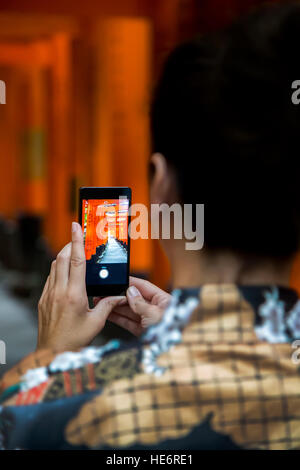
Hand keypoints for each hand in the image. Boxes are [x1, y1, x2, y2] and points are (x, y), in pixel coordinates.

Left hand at [37, 222, 125, 351]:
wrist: (52, 352)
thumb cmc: (74, 340)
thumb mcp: (97, 322)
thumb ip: (108, 305)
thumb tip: (119, 296)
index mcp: (74, 294)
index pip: (75, 261)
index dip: (76, 241)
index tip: (76, 227)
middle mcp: (59, 291)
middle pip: (62, 258)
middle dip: (69, 245)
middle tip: (78, 239)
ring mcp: (48, 295)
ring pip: (54, 267)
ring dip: (63, 257)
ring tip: (73, 256)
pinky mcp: (43, 300)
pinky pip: (50, 278)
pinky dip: (58, 270)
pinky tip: (66, 276)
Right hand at [104, 277, 170, 335]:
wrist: (171, 351)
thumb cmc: (170, 331)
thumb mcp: (153, 313)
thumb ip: (139, 302)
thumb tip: (130, 291)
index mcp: (163, 300)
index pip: (145, 287)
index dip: (132, 282)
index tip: (120, 278)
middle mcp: (155, 309)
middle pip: (135, 299)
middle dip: (120, 296)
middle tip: (107, 292)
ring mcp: (148, 321)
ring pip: (129, 311)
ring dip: (116, 307)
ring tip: (104, 302)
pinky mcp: (142, 331)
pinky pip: (128, 322)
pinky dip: (118, 318)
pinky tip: (109, 314)